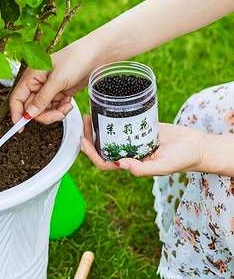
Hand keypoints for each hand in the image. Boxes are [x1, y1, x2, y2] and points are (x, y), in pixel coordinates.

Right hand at [10, 39, 96, 123]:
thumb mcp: (57, 80)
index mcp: (31, 76)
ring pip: (44, 110)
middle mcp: (38, 83)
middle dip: (44, 115)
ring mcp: (49, 89)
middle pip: (31, 108)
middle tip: (57, 115)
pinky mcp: (59, 93)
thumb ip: (42, 98)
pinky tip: (68, 102)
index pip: (17, 98)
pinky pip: (54, 108)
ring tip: (66, 106)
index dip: (17, 114)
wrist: (95, 56)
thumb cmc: (75, 59)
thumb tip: (29, 114)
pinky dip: (61, 109)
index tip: (20, 127)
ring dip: (55, 113)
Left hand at [80, 116, 205, 175]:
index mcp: (131, 165)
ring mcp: (132, 141)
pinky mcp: (139, 129)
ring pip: (109, 136)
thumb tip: (121, 165)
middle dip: (90, 137)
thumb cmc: (182, 160)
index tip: (83, 140)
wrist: (196, 145)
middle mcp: (129, 154)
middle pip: (103, 148)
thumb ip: (143, 169)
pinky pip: (121, 126)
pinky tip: (106, 110)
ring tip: (91, 114)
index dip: (91, 154)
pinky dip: (112, 120)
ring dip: (98, 128)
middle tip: (85, 121)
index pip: (104, 163)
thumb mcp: (163, 166)